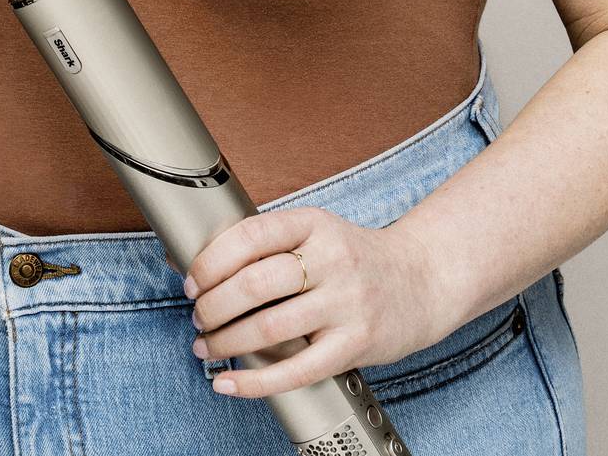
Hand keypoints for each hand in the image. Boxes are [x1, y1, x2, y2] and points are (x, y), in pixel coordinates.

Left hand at [181, 206, 449, 401]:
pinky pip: (296, 371)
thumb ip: (262, 245)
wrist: (423, 280)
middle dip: (213, 305)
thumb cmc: (355, 259)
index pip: (251, 235)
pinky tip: (229, 383)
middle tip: (200, 315)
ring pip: (270, 328)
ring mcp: (347, 303)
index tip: (192, 280)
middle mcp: (332, 260)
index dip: (210, 261)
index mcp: (315, 224)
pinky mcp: (356, 344)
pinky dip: (254, 382)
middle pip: (255, 283)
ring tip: (208, 345)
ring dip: (226, 342)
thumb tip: (184, 257)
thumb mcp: (314, 234)